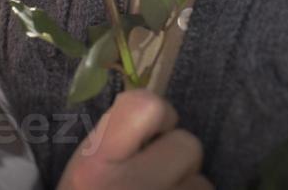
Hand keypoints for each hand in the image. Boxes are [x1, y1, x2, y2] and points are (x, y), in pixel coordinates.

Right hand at [58, 90, 209, 189]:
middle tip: (154, 176)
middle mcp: (128, 188)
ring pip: (203, 182)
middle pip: (188, 145)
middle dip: (176, 159)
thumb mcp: (85, 168)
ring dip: (187, 187)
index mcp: (95, 166)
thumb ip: (115, 134)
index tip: (150, 132)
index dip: (159, 115)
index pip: (148, 106)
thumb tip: (156, 110)